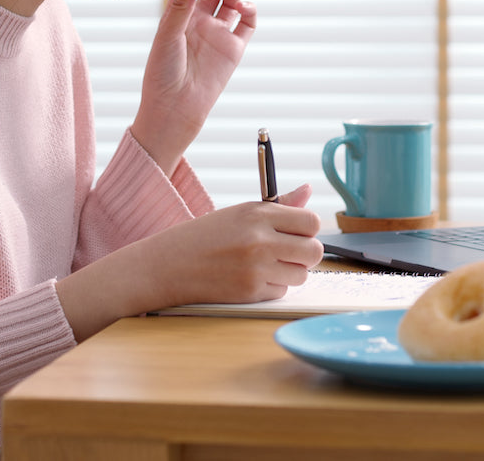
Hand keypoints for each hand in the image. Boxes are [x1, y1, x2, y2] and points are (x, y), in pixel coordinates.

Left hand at [130, 0, 256, 173]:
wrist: (175, 109)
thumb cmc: (162, 75)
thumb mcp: (167, 37)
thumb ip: (179, 9)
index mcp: (178, 18)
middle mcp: (198, 23)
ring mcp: (217, 35)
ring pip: (231, 4)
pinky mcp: (233, 49)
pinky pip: (247, 25)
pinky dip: (250, 12)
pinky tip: (245, 6)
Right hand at [137, 184, 324, 307]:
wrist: (169, 264)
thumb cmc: (207, 235)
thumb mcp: (240, 212)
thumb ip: (280, 205)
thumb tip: (308, 191)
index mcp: (258, 214)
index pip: (311, 221)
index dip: (308, 229)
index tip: (297, 232)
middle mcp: (260, 240)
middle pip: (314, 251)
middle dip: (306, 253)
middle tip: (289, 251)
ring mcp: (256, 268)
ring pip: (301, 274)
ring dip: (290, 272)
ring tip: (266, 264)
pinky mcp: (250, 292)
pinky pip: (282, 291)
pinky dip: (272, 286)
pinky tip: (251, 277)